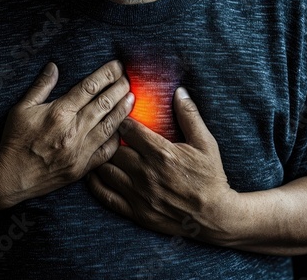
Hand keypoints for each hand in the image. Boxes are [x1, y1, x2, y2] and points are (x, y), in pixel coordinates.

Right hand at [0, 60, 134, 207]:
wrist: (12, 177)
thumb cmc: (15, 141)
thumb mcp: (21, 109)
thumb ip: (40, 87)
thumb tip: (53, 66)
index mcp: (58, 113)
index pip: (89, 87)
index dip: (106, 74)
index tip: (117, 66)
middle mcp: (73, 130)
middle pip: (104, 104)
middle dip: (120, 89)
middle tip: (128, 79)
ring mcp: (80, 150)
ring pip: (110, 125)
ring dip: (123, 110)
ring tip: (132, 98)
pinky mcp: (83, 167)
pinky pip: (106, 151)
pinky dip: (116, 139)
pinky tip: (123, 128)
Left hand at [87, 87, 231, 239]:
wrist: (213, 215)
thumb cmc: (210, 177)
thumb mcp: (205, 143)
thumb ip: (190, 116)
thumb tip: (179, 91)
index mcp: (161, 153)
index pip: (129, 129)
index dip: (121, 119)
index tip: (119, 115)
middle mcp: (146, 173)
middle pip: (113, 148)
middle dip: (109, 138)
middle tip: (107, 132)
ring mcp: (139, 194)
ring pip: (106, 170)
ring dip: (101, 159)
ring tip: (100, 150)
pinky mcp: (136, 211)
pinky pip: (107, 196)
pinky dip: (96, 184)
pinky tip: (94, 175)